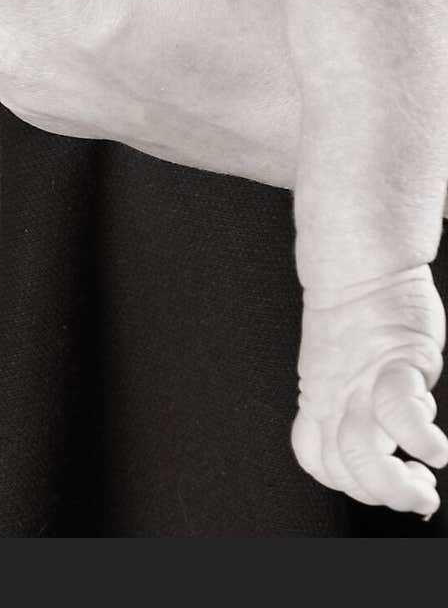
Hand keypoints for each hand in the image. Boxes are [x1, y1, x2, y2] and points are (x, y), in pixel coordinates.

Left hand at [291, 265, 447, 516]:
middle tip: (414, 496)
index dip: (351, 486)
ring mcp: (362, 380)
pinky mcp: (392, 360)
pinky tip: (434, 448)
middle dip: (379, 496)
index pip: (320, 461)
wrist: (361, 259)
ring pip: (362, 453)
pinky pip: (398, 413)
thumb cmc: (365, 306)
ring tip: (422, 486)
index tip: (385, 487)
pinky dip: (417, 440)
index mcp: (322, 397)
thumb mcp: (351, 356)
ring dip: (395, 485)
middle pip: (341, 466)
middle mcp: (337, 394)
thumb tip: (405, 429)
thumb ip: (366, 394)